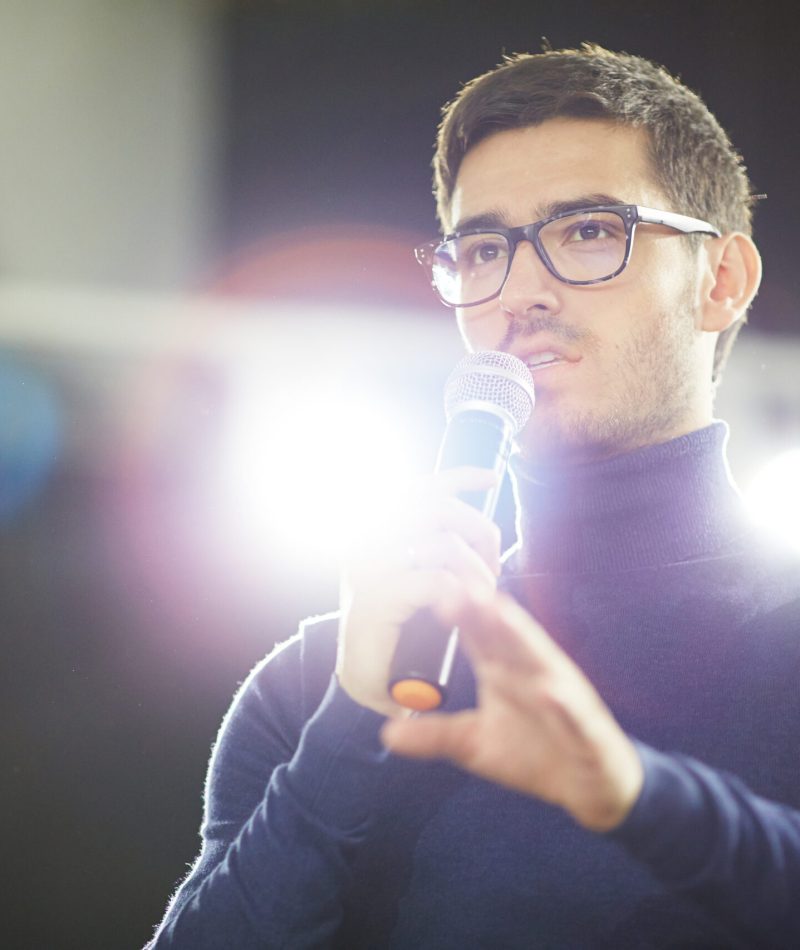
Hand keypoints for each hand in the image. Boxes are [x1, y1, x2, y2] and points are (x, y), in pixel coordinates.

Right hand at [336, 467, 500, 717]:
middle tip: (493, 562)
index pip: (418, 487)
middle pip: (439, 508)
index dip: (459, 477)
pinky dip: (463, 593)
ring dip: (477, 569)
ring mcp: (367, 567)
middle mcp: (364, 538)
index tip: (492, 478)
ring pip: (444, 544)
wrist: (367, 675)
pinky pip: (437, 581)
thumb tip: (470, 514)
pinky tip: (468, 606)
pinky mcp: (374, 600)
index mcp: (371, 526)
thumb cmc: (399, 623)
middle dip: (479, 530)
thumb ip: (432, 540)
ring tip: (484, 592)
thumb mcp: (416, 571)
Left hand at [381, 589, 643, 831]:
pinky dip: (562, 703)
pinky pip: (573, 713)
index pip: (477, 634)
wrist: (591, 787)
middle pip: (506, 635)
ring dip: (522, 636)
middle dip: (484, 609)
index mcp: (504, 671)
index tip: (428, 587)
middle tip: (458, 583)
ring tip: (500, 613)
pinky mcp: (586, 727)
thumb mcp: (474, 745)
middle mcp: (532, 672)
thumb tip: (385, 732)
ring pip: (540, 660)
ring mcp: (561, 696)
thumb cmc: (533, 753)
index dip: (455, 611)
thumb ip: (434, 734)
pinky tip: (549, 691)